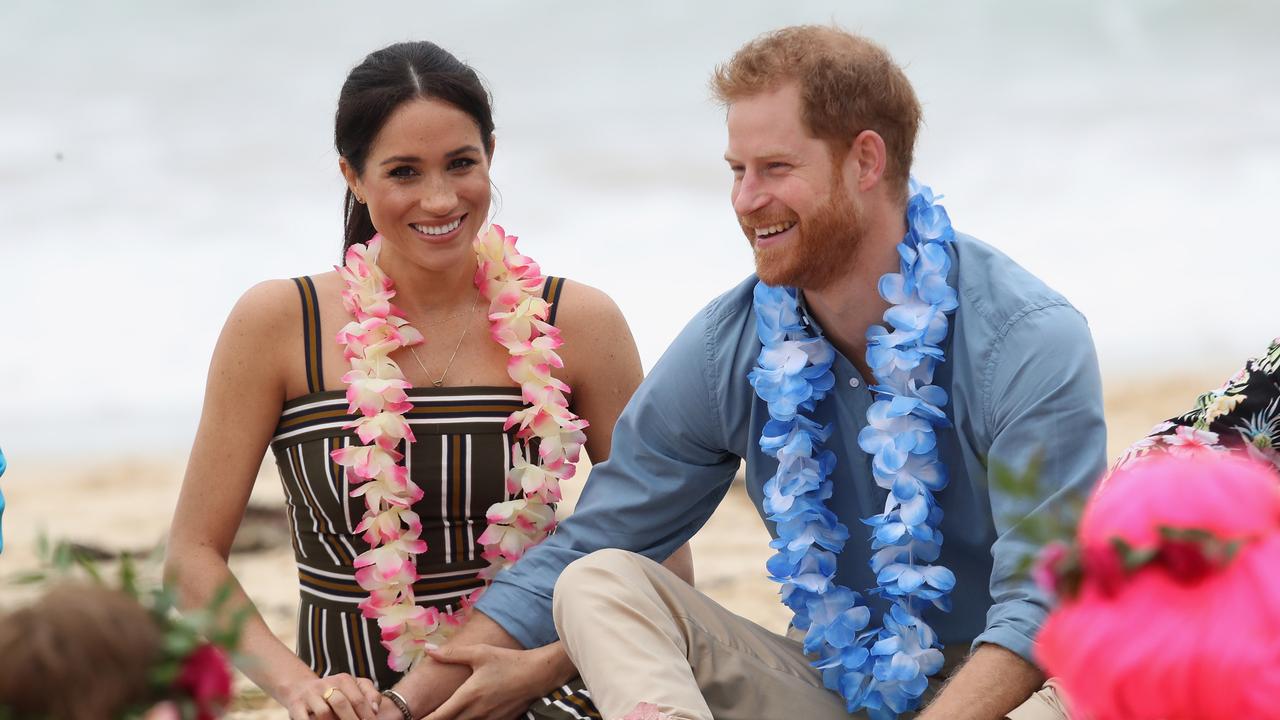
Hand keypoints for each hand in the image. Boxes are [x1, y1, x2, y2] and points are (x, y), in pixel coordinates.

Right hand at [282, 673, 381, 719]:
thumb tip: (376, 709)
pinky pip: (304, 719)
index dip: (366, 715)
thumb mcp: (353, 686)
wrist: (300, 688)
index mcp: (343, 680)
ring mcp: (310, 696)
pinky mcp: (296, 706)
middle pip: (341, 704)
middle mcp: (326, 685)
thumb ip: (369, 694)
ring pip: (323, 713)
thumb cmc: (334, 691)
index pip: (358, 699)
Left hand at [422, 644, 553, 719]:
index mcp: (468, 697)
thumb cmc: (508, 661)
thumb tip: (429, 650)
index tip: (413, 718)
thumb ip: (452, 654)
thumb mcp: (479, 653)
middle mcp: (476, 713)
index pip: (438, 716)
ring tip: (445, 713)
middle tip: (425, 716)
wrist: (538, 674)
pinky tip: (467, 713)